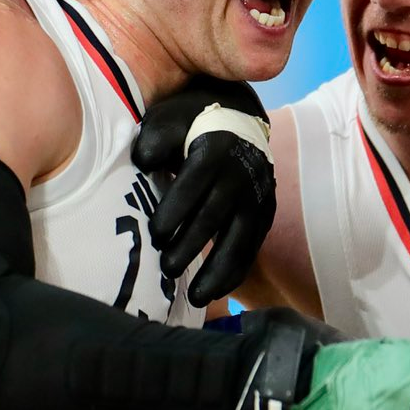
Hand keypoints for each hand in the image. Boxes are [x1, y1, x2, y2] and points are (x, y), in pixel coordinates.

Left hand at [133, 76, 274, 305]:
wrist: (235, 111)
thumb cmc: (189, 120)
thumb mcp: (165, 119)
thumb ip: (153, 142)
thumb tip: (144, 164)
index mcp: (214, 149)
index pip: (193, 185)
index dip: (174, 212)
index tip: (154, 235)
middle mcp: (241, 173)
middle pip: (216, 216)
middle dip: (190, 246)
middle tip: (166, 270)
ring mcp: (258, 193)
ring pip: (241, 238)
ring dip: (219, 271)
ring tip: (197, 298)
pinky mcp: (266, 209)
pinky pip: (254, 245)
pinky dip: (237, 270)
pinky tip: (217, 291)